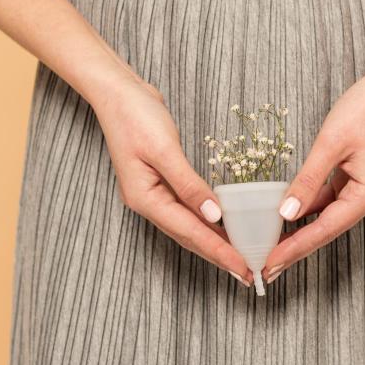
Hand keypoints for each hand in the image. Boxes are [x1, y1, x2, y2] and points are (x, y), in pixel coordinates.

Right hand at [91, 66, 252, 285]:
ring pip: (187, 226)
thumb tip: (214, 216)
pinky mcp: (161, 181)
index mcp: (145, 199)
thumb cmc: (135, 116)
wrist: (118, 92)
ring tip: (238, 257)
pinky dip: (205, 221)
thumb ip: (188, 185)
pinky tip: (221, 226)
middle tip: (247, 273)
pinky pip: (186, 210)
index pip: (189, 232)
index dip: (218, 252)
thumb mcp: (164, 149)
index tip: (242, 268)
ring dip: (212, 242)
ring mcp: (153, 193)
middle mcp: (148, 202)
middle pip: (188, 236)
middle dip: (218, 255)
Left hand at [262, 66, 364, 282]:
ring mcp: (363, 190)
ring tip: (272, 248)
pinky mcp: (356, 180)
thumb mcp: (330, 144)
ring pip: (326, 218)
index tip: (271, 263)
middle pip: (326, 230)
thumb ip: (308, 180)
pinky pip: (328, 201)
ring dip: (300, 232)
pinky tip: (287, 218)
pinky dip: (308, 209)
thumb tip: (286, 213)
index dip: (295, 248)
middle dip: (295, 248)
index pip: (324, 230)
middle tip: (266, 268)